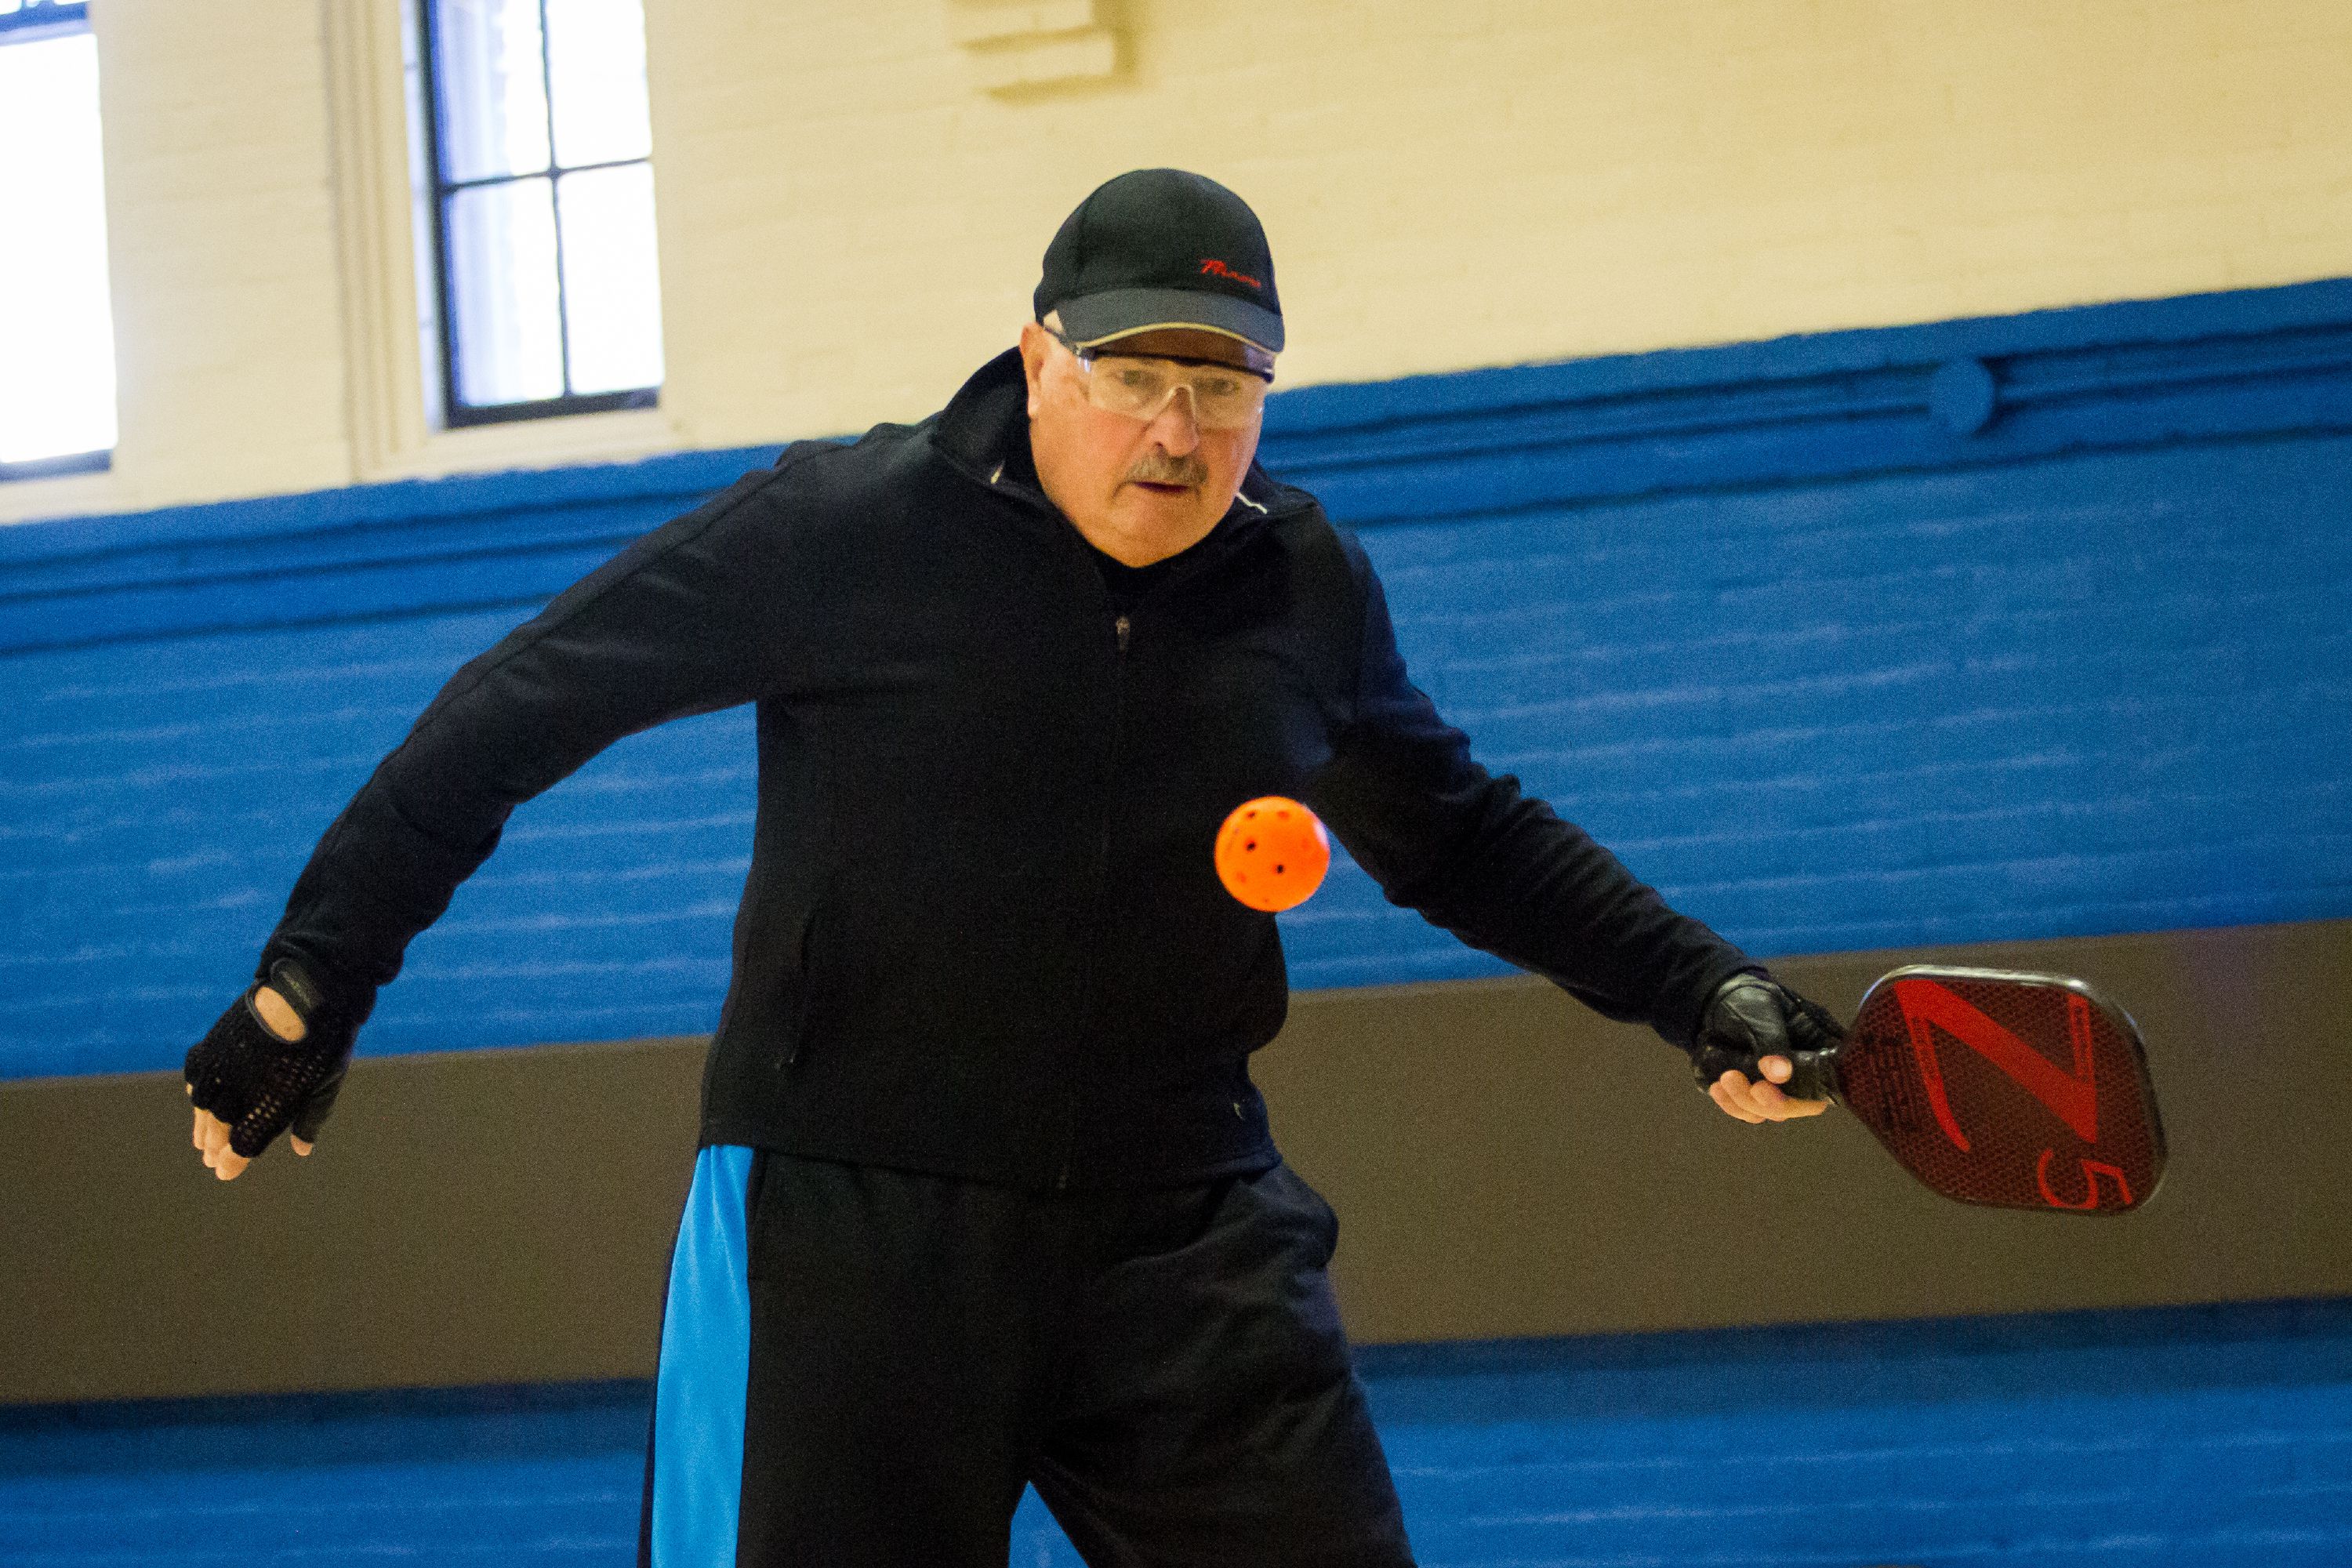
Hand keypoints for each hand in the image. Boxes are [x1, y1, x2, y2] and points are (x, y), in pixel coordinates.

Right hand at [185, 961, 351, 1180]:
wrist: (308, 988)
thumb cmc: (326, 1038)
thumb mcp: (328, 1081)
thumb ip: (311, 1117)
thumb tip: (301, 1149)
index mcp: (271, 1105)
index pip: (243, 1145)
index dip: (232, 1161)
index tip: (224, 1170)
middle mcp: (240, 1089)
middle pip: (219, 1129)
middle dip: (215, 1146)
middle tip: (210, 1159)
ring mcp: (223, 1066)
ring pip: (203, 1105)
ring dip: (202, 1124)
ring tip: (201, 1141)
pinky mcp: (213, 1044)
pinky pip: (196, 1075)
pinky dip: (196, 1090)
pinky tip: (197, 1098)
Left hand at [1692, 974, 1837, 1124]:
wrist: (1719, 1000)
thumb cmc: (1749, 1000)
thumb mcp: (1761, 1012)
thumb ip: (1772, 1042)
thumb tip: (1781, 1074)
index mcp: (1822, 1046)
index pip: (1831, 1079)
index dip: (1809, 1091)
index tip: (1774, 1084)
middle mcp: (1809, 1072)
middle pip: (1806, 1105)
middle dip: (1774, 1102)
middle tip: (1752, 1087)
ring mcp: (1783, 1087)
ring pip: (1774, 1112)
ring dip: (1747, 1102)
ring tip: (1726, 1078)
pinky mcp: (1757, 1095)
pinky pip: (1749, 1112)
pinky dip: (1732, 1105)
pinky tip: (1717, 1087)